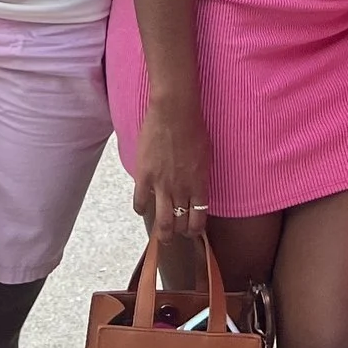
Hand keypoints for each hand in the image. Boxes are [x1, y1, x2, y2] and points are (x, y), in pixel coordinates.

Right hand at [132, 97, 212, 241]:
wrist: (174, 112)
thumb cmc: (194, 129)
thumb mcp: (206, 157)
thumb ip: (201, 178)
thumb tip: (198, 192)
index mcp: (199, 185)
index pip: (198, 220)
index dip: (194, 230)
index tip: (191, 231)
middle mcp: (182, 190)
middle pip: (180, 225)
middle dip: (178, 234)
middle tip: (175, 234)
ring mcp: (162, 185)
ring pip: (162, 222)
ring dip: (162, 233)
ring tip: (160, 236)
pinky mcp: (144, 176)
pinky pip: (140, 202)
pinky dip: (141, 209)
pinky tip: (142, 208)